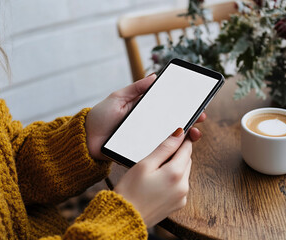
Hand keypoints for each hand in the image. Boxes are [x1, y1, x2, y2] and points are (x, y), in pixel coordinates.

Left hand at [85, 74, 205, 160]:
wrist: (85, 139)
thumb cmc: (100, 116)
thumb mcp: (118, 98)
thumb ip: (135, 88)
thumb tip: (154, 76)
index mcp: (145, 112)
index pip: (169, 108)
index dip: (184, 107)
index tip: (197, 105)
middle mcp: (148, 126)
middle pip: (173, 125)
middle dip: (190, 122)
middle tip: (200, 119)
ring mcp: (145, 140)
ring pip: (169, 140)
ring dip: (184, 138)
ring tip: (194, 135)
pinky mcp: (140, 153)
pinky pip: (157, 153)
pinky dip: (169, 152)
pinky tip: (179, 149)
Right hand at [114, 128, 191, 227]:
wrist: (125, 218)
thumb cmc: (130, 191)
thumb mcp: (144, 164)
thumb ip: (164, 148)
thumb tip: (179, 134)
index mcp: (176, 173)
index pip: (186, 149)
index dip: (183, 139)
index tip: (179, 133)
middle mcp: (184, 186)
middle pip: (186, 160)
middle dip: (177, 153)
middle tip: (160, 152)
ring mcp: (182, 197)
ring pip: (184, 173)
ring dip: (175, 167)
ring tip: (156, 168)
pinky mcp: (178, 204)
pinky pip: (180, 185)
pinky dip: (173, 180)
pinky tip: (157, 181)